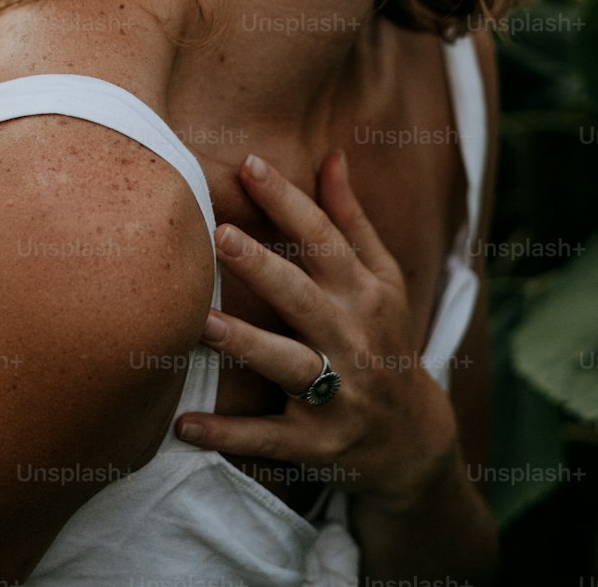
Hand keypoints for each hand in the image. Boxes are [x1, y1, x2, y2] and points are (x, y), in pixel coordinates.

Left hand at [174, 148, 460, 510]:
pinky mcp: (315, 443)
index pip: (324, 238)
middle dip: (262, 268)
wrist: (413, 437)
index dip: (287, 200)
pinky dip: (227, 435)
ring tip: (201, 322)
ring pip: (286, 366)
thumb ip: (351, 219)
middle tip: (219, 234)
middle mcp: (351, 339)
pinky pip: (266, 438)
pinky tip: (183, 426)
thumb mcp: (382, 279)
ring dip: (245, 344)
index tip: (249, 164)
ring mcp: (336, 395)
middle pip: (302, 297)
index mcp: (363, 293)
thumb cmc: (385, 338)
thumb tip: (332, 155)